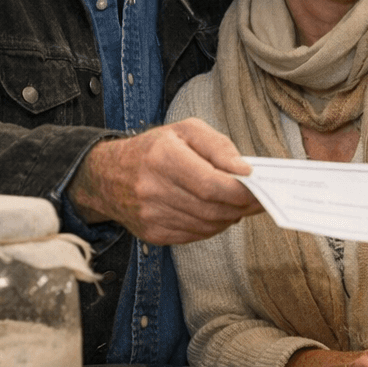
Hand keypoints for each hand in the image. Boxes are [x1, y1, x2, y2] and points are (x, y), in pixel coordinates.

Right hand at [69, 118, 262, 244]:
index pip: (212, 184)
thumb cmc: (154, 148)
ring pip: (207, 225)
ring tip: (238, 205)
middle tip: (259, 200)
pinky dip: (212, 226)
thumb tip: (245, 170)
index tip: (260, 189)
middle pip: (212, 208)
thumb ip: (219, 147)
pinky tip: (216, 213)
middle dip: (241, 207)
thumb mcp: (185, 130)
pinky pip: (195, 235)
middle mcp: (153, 189)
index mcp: (162, 157)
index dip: (241, 191)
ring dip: (229, 217)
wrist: (107, 176)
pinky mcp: (152, 234)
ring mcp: (150, 215)